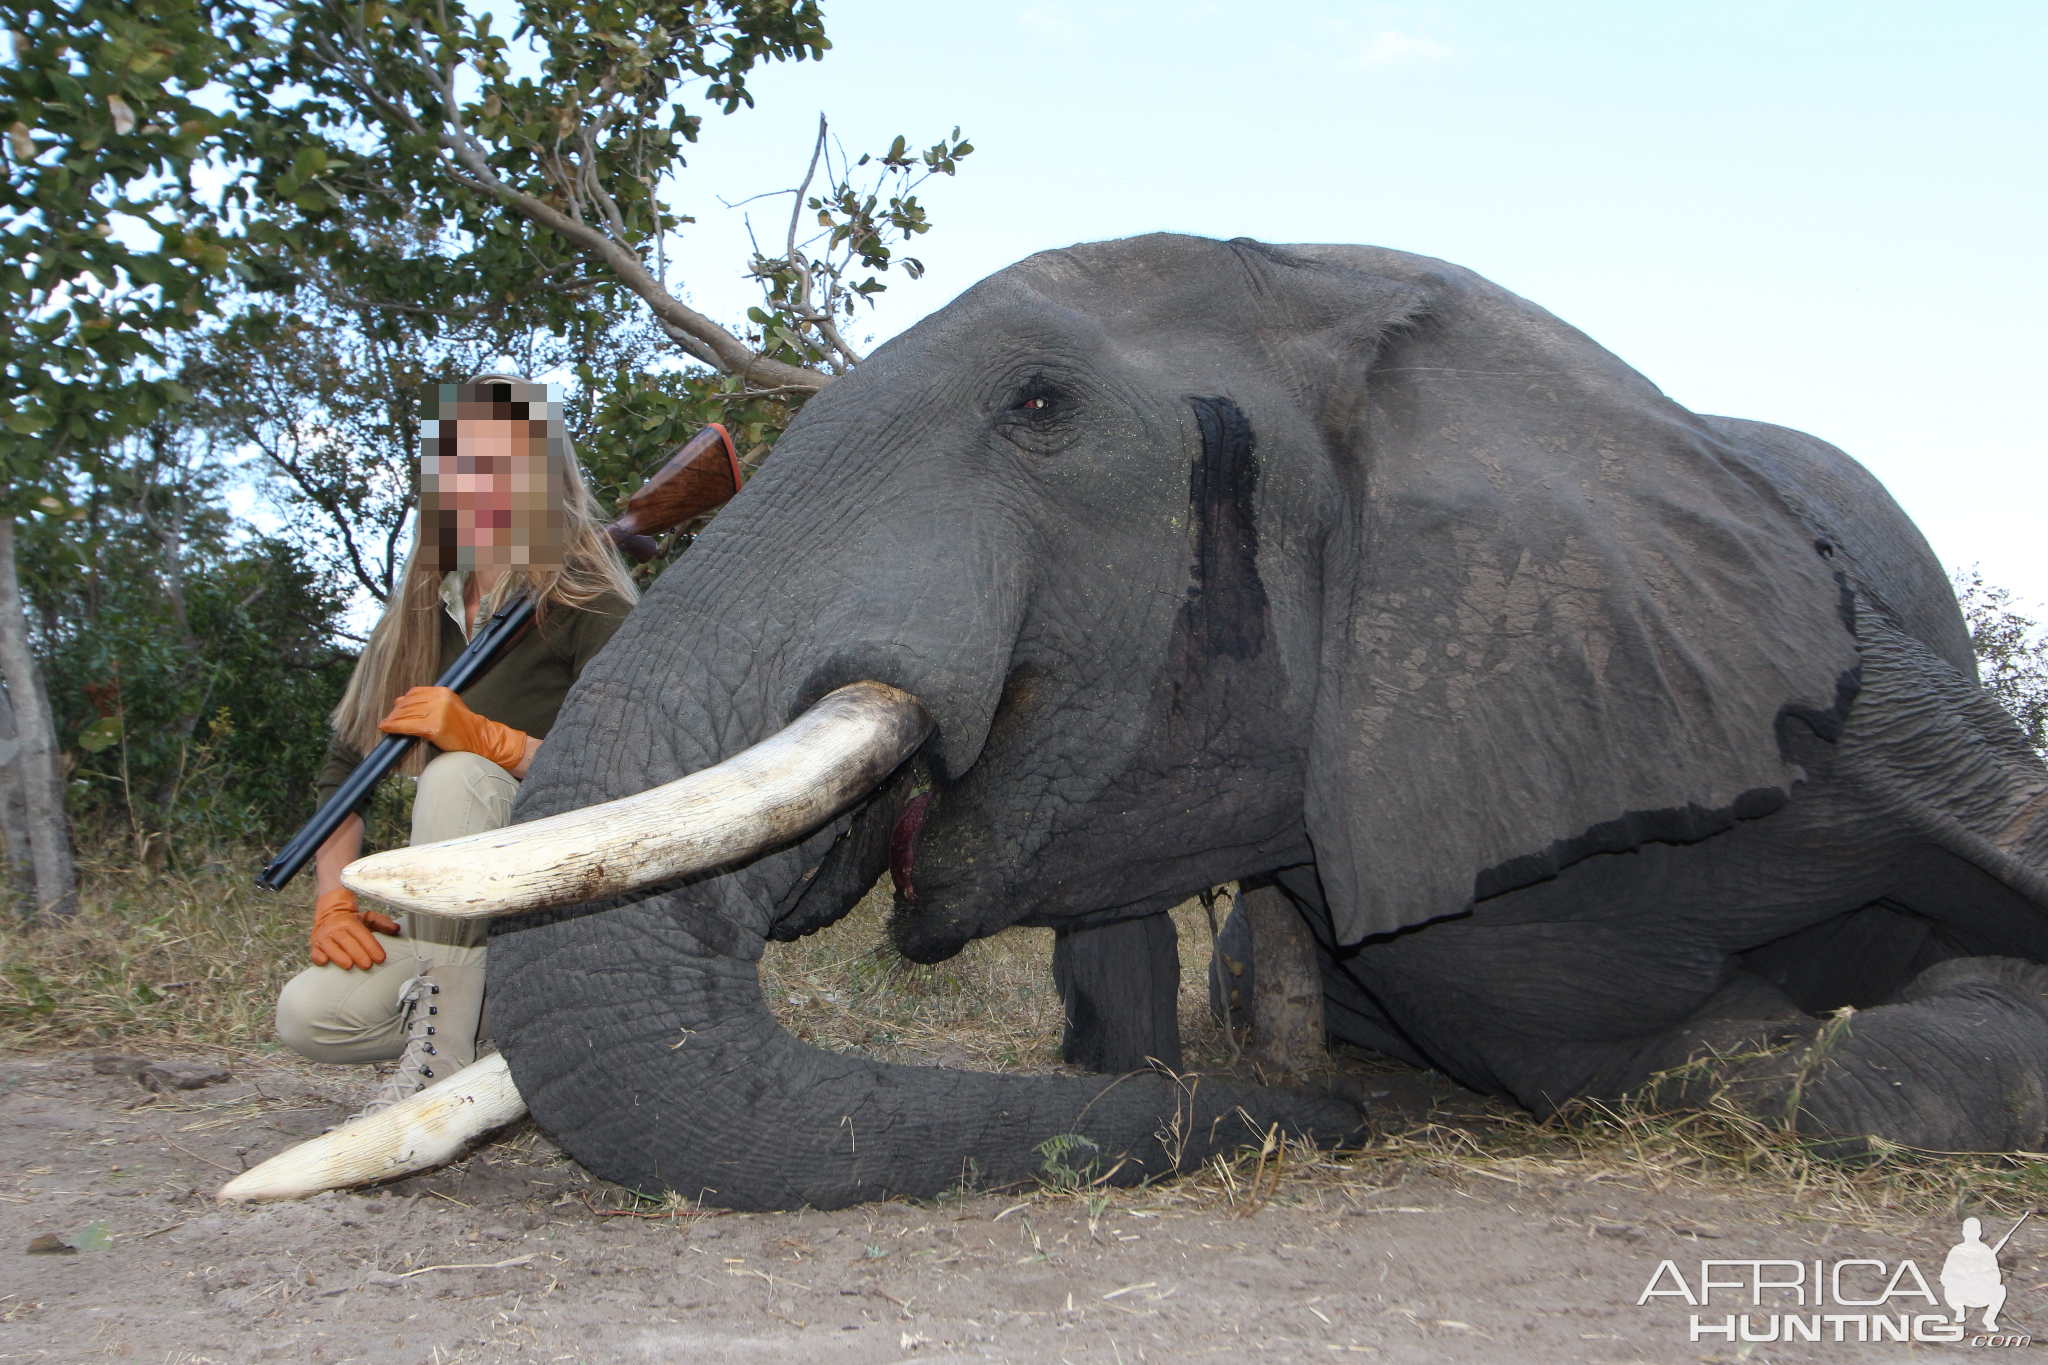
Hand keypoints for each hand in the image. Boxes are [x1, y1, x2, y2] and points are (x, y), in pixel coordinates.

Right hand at [309, 887, 400, 969]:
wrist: (329, 913)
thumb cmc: (352, 921)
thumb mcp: (367, 917)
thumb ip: (382, 922)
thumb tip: (396, 929)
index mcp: (350, 922)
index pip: (363, 935)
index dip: (372, 947)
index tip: (380, 958)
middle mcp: (336, 928)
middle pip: (348, 942)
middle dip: (358, 954)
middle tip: (368, 966)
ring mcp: (324, 937)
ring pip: (331, 947)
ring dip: (339, 956)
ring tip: (349, 966)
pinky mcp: (315, 945)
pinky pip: (315, 952)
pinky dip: (319, 957)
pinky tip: (325, 962)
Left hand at [378, 685, 527, 771]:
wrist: (479, 738)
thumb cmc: (463, 726)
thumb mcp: (448, 706)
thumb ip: (428, 702)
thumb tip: (400, 702)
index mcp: (443, 692)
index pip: (415, 693)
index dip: (402, 701)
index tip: (395, 708)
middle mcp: (439, 699)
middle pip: (409, 704)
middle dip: (396, 712)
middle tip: (388, 719)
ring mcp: (437, 713)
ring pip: (407, 714)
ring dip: (393, 720)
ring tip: (386, 724)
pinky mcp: (434, 727)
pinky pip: (409, 726)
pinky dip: (395, 727)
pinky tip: (387, 728)